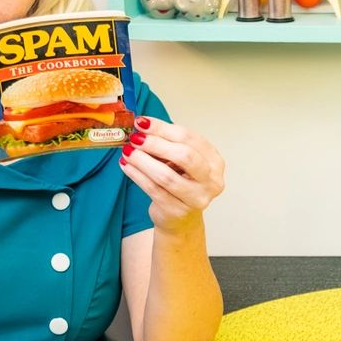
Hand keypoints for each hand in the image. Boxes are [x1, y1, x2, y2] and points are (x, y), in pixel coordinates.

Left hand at [120, 116, 224, 234]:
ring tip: (127, 151)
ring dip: (142, 160)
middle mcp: (211, 181)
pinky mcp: (178, 211)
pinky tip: (126, 166)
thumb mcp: (180, 160)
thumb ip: (168, 143)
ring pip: (166, 175)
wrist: (181, 217)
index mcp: (214, 162)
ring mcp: (196, 198)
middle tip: (135, 137)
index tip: (143, 122)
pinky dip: (137, 175)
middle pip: (184, 156)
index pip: (189, 138)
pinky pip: (153, 189)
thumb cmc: (181, 182)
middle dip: (155, 144)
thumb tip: (142, 127)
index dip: (163, 128)